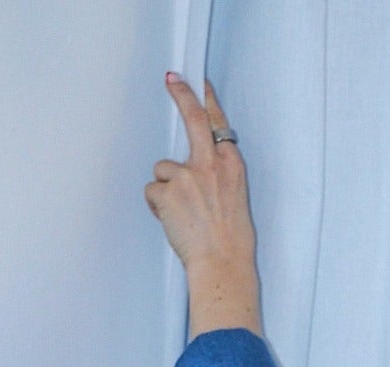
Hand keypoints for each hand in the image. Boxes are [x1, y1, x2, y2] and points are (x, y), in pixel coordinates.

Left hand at [145, 74, 262, 337]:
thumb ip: (217, 177)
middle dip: (182, 94)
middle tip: (172, 79)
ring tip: (183, 215)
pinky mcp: (167, 191)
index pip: (218, 124)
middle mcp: (211, 165)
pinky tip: (174, 222)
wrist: (223, 265)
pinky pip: (153, 191)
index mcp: (232, 167)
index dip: (207, 100)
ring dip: (166, 189)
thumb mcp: (236, 201)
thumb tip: (194, 170)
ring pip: (163, 169)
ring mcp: (187, 176)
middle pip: (193, 118)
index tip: (198, 83)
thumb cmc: (232, 241)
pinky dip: (158, 207)